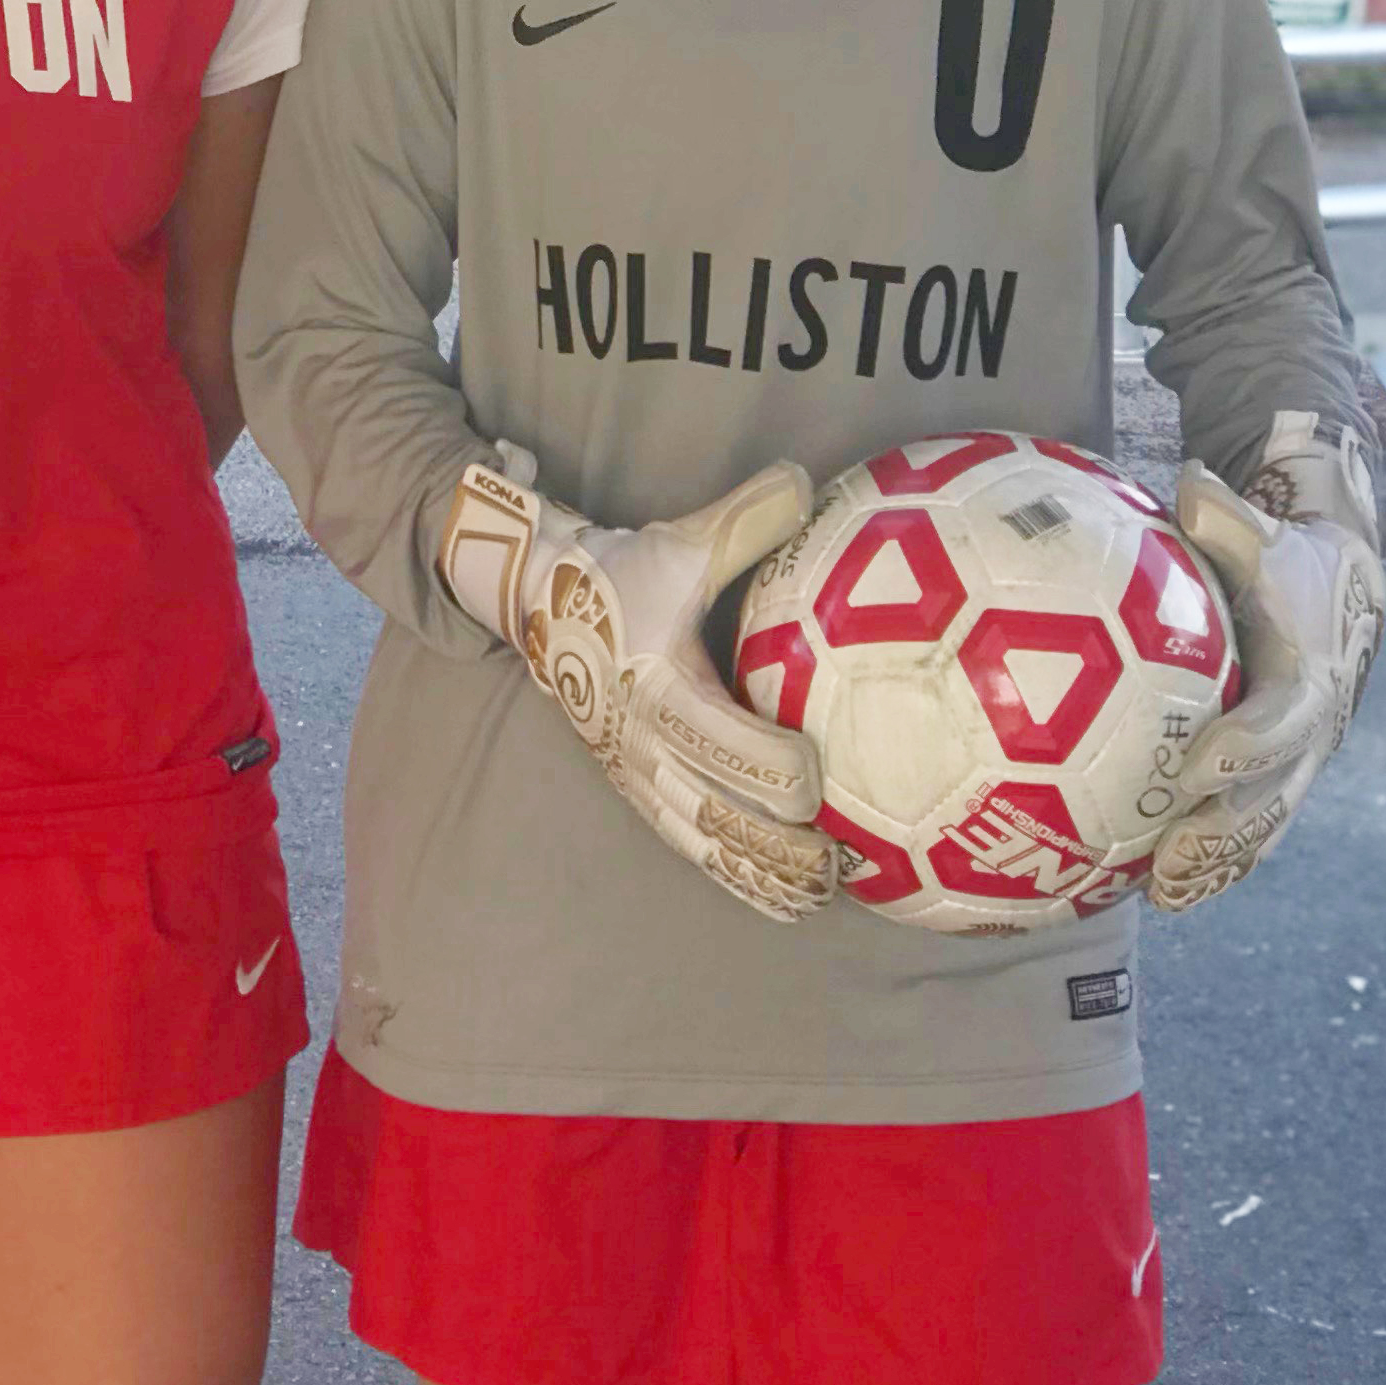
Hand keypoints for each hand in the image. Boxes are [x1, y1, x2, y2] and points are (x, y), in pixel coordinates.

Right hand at [438, 445, 840, 923]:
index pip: (720, 740)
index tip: (823, 774)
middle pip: (717, 812)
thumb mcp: (679, 543)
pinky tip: (785, 902)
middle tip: (843, 857)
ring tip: (822, 893)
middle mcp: (644, 744)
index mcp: (657, 688)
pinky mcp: (640, 792)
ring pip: (704, 843)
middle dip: (781, 843)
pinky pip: (691, 848)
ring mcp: (637, 775)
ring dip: (763, 874)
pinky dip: (738, 878)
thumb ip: (744, 521)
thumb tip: (807, 483)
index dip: (774, 765)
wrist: (542, 605)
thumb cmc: (624, 576)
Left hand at [1149, 413, 1385, 911]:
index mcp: (1307, 676)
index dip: (1246, 746)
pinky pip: (1252, 834)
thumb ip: (1228, 517)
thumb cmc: (1285, 561)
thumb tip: (1192, 479)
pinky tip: (1163, 895)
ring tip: (1160, 897)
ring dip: (1216, 867)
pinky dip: (1216, 868)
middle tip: (1164, 859)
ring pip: (1263, 828)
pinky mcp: (1281, 782)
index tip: (1199, 765)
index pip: (1282, 719)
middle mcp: (1312, 732)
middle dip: (1222, 832)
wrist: (1345, 600)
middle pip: (1272, 795)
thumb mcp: (1264, 534)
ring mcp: (1301, 766)